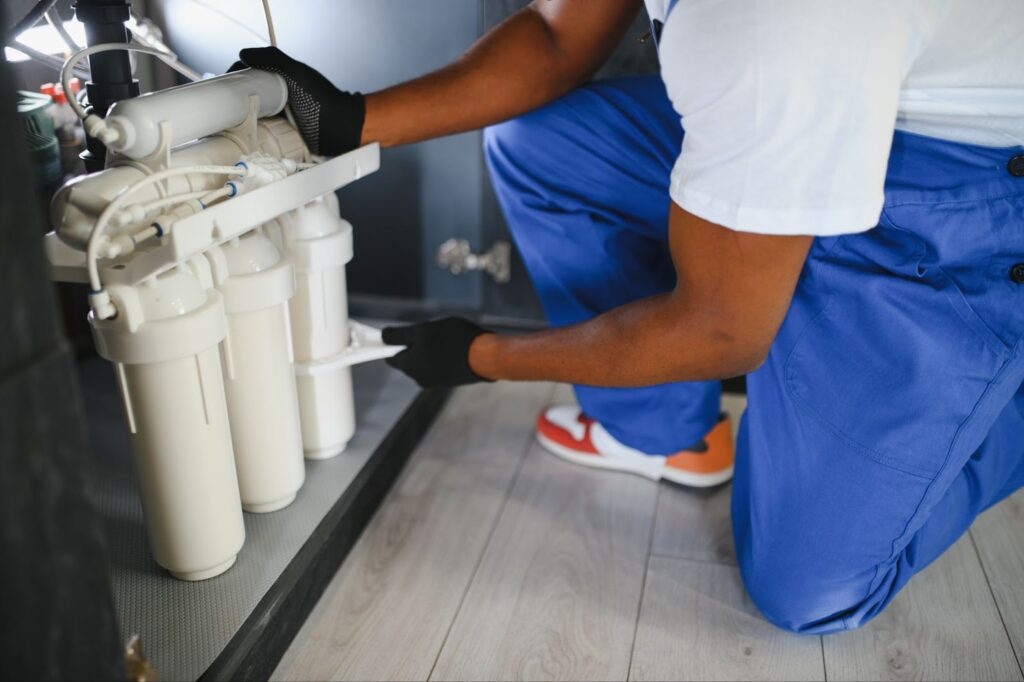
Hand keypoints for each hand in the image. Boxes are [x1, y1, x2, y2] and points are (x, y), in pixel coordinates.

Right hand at [234, 47, 364, 155]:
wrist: (342, 128)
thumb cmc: (325, 100)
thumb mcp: (297, 73)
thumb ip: (273, 59)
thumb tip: (244, 54)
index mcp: (279, 82)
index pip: (248, 78)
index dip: (235, 82)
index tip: (223, 88)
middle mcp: (277, 100)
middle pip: (247, 101)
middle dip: (236, 106)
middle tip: (227, 112)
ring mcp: (280, 120)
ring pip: (252, 122)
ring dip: (243, 125)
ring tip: (235, 128)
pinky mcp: (283, 139)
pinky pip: (264, 139)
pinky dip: (256, 140)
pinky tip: (248, 141)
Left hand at [382, 318, 493, 387]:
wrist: (485, 355)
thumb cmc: (452, 339)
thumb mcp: (422, 329)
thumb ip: (400, 335)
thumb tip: (383, 336)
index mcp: (409, 367)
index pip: (391, 357)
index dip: (391, 344)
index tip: (395, 334)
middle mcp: (420, 378)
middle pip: (409, 360)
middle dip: (414, 346)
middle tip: (428, 331)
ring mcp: (436, 381)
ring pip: (425, 362)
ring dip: (430, 350)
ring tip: (444, 337)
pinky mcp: (451, 381)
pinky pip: (439, 366)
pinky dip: (442, 356)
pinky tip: (454, 346)